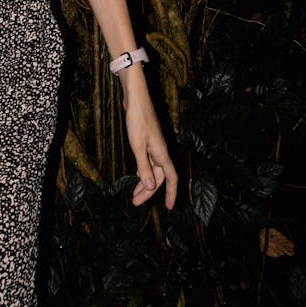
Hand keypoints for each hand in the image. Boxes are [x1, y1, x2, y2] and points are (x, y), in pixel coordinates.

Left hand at [121, 79, 178, 209]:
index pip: (171, 178)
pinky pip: (149, 162)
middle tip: (136, 202)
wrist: (136, 98)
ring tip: (134, 194)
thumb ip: (144, 167)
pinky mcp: (148, 140)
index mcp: (162, 153)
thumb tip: (151, 187)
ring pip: (153, 170)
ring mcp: (155, 146)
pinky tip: (137, 175)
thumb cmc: (137, 120)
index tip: (169, 208)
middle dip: (149, 192)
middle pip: (159, 177)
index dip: (171, 193)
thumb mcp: (137, 145)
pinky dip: (144, 171)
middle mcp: (161, 151)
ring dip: (145, 182)